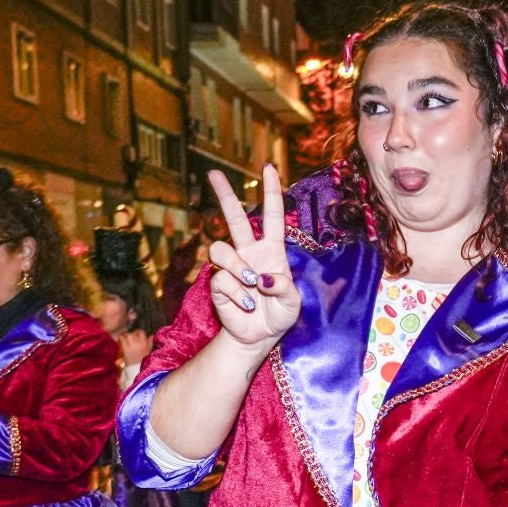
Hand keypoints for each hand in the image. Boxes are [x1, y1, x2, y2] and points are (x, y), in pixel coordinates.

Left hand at [120, 329, 153, 368]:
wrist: (136, 369)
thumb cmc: (143, 360)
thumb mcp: (149, 351)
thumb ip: (150, 343)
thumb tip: (151, 335)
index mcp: (145, 343)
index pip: (141, 332)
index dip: (138, 332)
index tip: (137, 334)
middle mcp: (138, 342)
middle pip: (134, 333)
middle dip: (132, 334)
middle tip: (130, 337)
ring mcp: (131, 345)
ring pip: (128, 335)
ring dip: (126, 336)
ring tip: (125, 338)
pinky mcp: (125, 348)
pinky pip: (121, 338)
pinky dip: (120, 338)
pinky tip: (120, 340)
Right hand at [204, 165, 300, 349]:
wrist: (260, 337)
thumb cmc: (279, 315)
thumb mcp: (294, 303)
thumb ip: (284, 288)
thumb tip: (262, 278)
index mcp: (272, 251)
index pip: (272, 216)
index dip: (271, 192)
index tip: (269, 169)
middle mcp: (249, 253)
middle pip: (235, 218)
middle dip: (225, 194)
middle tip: (213, 173)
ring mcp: (232, 268)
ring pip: (220, 249)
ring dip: (236, 266)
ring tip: (250, 284)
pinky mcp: (218, 285)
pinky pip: (220, 279)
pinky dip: (235, 293)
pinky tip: (245, 305)